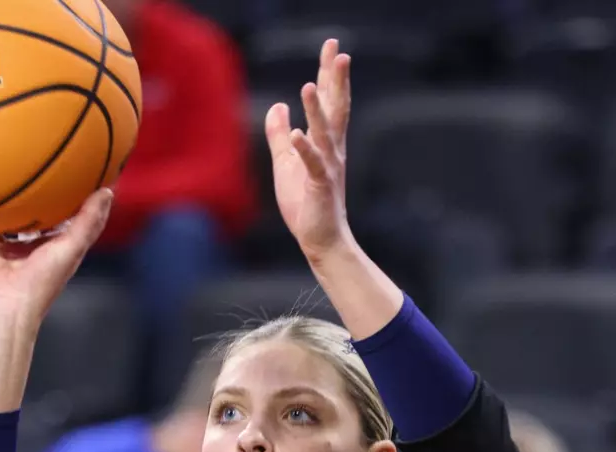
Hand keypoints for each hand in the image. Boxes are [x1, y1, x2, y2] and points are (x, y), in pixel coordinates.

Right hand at [0, 188, 113, 319]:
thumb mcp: (72, 247)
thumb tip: (107, 191)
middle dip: (58, 196)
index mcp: (67, 248)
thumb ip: (88, 220)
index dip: (92, 200)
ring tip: (25, 176)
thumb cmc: (43, 279)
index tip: (96, 175)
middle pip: (54, 216)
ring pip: (24, 219)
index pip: (84, 220)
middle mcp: (45, 246)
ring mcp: (20, 246)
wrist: (5, 301)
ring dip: (24, 203)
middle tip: (60, 167)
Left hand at [266, 39, 352, 261]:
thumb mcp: (285, 163)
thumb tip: (277, 108)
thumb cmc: (305, 203)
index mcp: (325, 142)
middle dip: (335, 80)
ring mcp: (328, 167)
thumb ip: (279, 135)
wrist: (321, 239)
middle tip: (338, 51)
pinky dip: (305, 149)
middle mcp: (332, 150)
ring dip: (316, 110)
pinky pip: (313, 164)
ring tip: (308, 85)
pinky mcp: (320, 186)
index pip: (329, 102)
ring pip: (324, 133)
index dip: (329, 74)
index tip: (333, 47)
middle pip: (335, 108)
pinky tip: (296, 133)